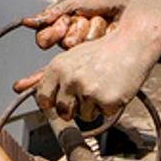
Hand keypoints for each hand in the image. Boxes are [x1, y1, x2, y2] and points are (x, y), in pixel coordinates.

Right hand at [26, 0, 133, 48]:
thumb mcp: (72, 0)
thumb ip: (50, 14)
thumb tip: (26, 22)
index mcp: (57, 24)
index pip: (43, 40)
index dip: (53, 33)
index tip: (65, 20)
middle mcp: (69, 36)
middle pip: (64, 44)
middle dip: (77, 28)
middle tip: (86, 16)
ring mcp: (85, 44)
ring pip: (82, 47)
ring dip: (91, 28)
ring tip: (100, 17)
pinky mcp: (100, 49)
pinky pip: (96, 49)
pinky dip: (102, 32)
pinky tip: (108, 25)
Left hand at [28, 26, 158, 130]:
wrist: (132, 44)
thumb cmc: (104, 51)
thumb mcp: (73, 58)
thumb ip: (55, 77)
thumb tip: (28, 87)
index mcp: (57, 67)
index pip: (43, 98)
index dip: (53, 103)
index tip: (62, 101)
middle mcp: (69, 79)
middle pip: (63, 112)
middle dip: (75, 108)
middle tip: (89, 92)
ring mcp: (87, 91)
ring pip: (84, 116)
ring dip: (95, 107)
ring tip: (104, 85)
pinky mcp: (106, 100)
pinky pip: (104, 115)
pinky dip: (111, 106)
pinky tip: (114, 87)